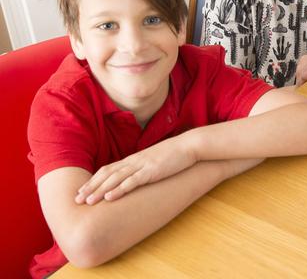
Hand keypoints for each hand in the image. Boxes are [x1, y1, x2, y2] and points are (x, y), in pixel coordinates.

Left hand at [75, 134, 195, 204]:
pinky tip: (110, 197)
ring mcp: (141, 166)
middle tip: (77, 200)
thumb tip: (133, 177)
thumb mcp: (153, 161)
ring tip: (88, 202)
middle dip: (90, 187)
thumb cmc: (173, 154)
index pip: (107, 169)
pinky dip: (119, 190)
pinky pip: (132, 181)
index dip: (93, 180)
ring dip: (100, 190)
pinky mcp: (151, 171)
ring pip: (115, 179)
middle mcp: (133, 161)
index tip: (82, 191)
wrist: (188, 145)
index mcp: (133, 159)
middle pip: (106, 174)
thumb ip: (142, 167)